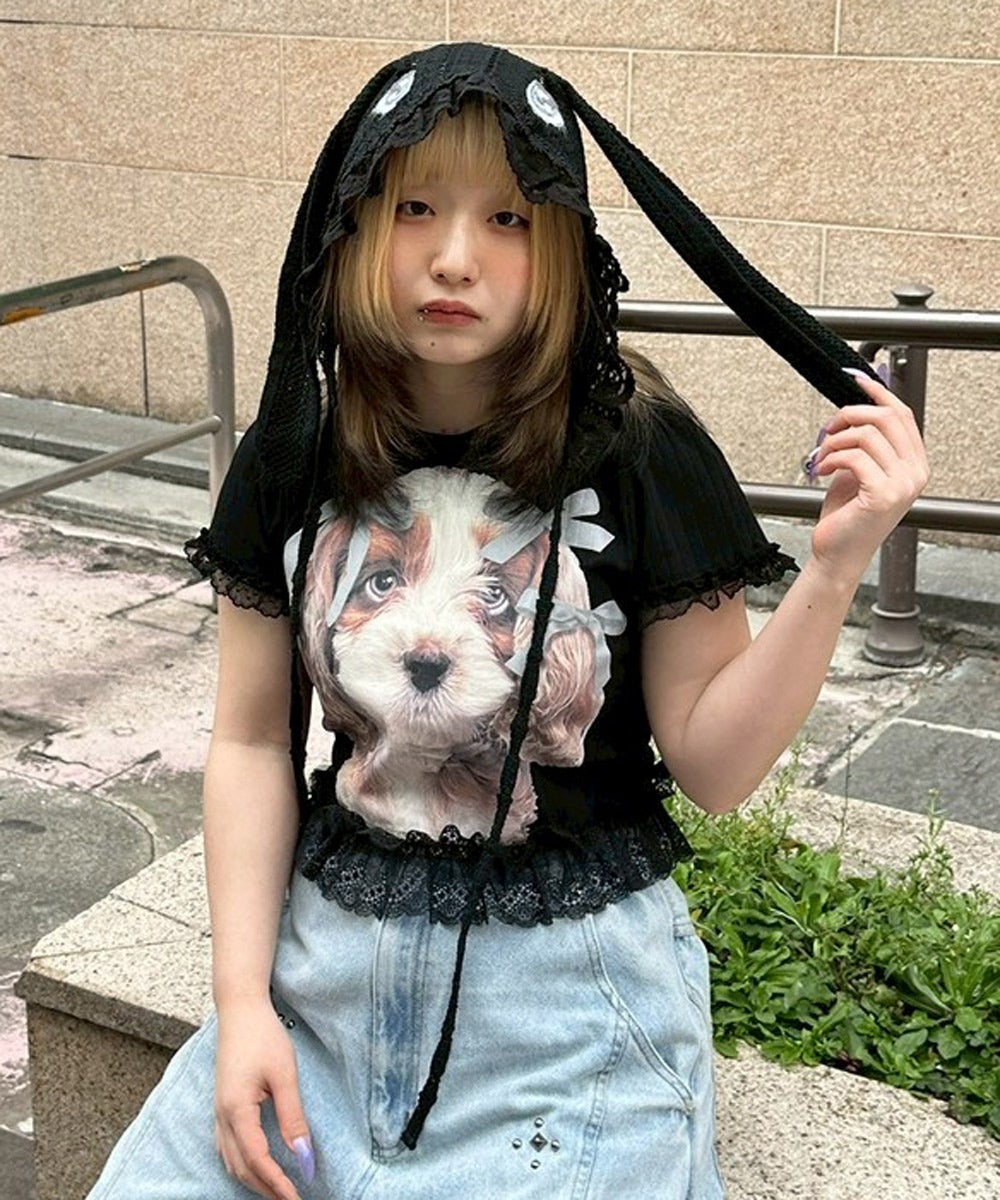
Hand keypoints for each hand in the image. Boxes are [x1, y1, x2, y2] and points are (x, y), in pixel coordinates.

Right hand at [214, 1000, 313, 1199]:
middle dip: (266, 1189)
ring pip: (232, 1161)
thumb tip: (304, 1157)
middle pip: (242, 1168)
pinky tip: (257, 1167)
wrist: (240, 1009)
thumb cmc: (263, 1036)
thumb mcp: (285, 1075)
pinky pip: (228, 1148)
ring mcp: (218, 1113)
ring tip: (279, 1190)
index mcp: (236, 1111)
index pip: (258, 1161)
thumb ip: (293, 1118)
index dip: (278, 1184)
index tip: (298, 1198)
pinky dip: (244, 1165)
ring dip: (254, 1180)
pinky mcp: (222, 1106)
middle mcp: (222, 1117)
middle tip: (291, 1199)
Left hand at [808, 369, 928, 582]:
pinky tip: (821, 470)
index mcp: (914, 464)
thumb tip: (854, 406)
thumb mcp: (858, 470)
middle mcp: (915, 473)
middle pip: (886, 417)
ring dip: (835, 441)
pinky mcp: (882, 495)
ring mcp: (902, 485)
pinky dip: (831, 458)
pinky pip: (854, 457)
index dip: (877, 392)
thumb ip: (864, 443)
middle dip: (849, 415)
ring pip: (866, 434)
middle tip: (828, 429)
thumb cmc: (846, 516)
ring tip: (822, 457)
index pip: (901, 414)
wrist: (837, 553)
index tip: (853, 378)